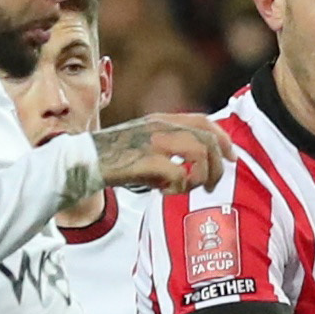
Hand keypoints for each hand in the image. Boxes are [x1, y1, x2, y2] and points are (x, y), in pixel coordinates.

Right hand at [91, 113, 231, 192]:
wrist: (82, 162)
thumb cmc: (114, 159)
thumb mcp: (145, 144)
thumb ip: (171, 147)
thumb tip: (200, 165)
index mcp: (161, 120)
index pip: (204, 122)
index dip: (223, 140)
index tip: (231, 158)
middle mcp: (160, 126)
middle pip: (207, 140)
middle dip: (217, 166)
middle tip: (212, 186)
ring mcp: (153, 142)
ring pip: (199, 154)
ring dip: (200, 177)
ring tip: (188, 189)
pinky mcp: (145, 161)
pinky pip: (179, 175)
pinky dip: (178, 189)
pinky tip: (163, 193)